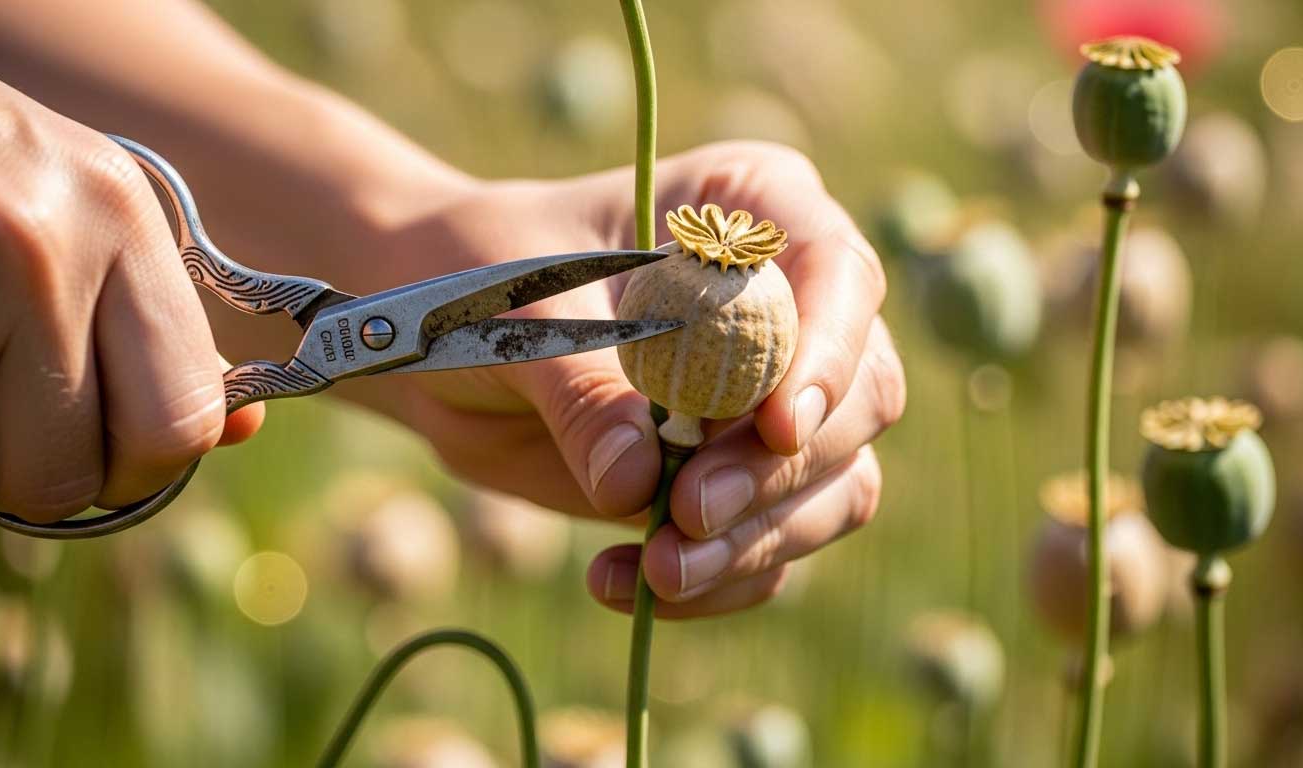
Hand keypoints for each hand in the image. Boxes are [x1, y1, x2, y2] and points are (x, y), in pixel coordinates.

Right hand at [0, 72, 261, 522]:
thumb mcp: (81, 208)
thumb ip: (154, 320)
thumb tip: (242, 427)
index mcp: (123, 219)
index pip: (179, 420)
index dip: (140, 469)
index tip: (103, 455)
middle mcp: (47, 246)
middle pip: (70, 473)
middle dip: (40, 478)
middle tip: (12, 429)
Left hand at [350, 141, 904, 616]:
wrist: (441, 344)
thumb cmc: (479, 282)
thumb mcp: (514, 317)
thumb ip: (580, 390)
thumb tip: (635, 483)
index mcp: (754, 213)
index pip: (840, 275)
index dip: (829, 353)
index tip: (777, 428)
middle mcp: (793, 305)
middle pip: (861, 394)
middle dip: (781, 468)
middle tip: (688, 511)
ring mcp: (775, 401)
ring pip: (835, 484)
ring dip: (756, 541)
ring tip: (656, 570)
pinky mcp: (742, 481)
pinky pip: (771, 547)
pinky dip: (715, 580)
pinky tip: (623, 580)